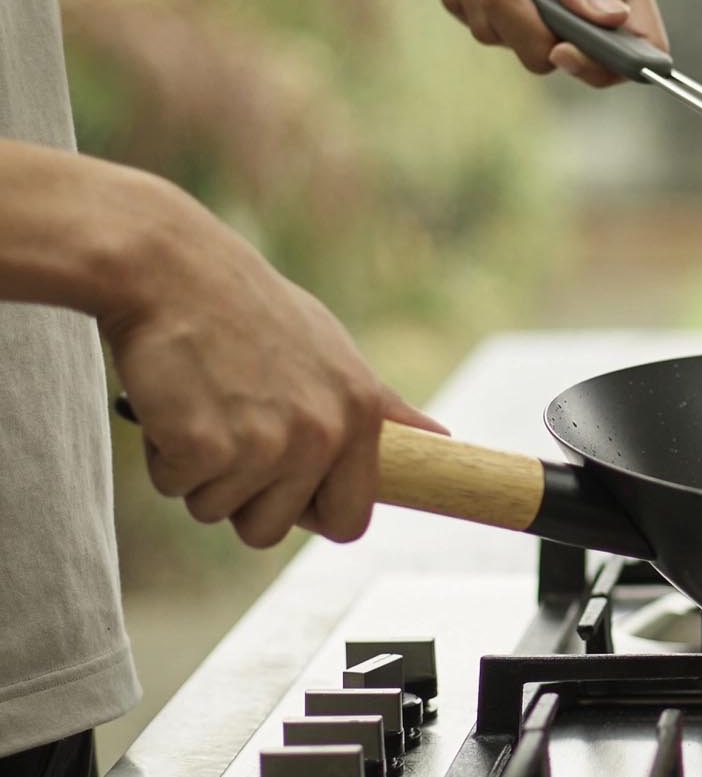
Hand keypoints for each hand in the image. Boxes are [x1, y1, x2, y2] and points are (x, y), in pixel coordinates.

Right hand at [101, 181, 446, 547]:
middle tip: (229, 426)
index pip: (351, 520)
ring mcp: (267, 443)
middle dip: (240, 495)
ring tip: (205, 400)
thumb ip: (382, 407)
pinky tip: (175, 398)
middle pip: (270, 530)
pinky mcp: (206, 447)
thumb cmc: (251, 312)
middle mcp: (324, 432)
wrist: (175, 272)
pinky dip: (163, 454)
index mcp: (361, 412)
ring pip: (216, 510)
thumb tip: (438, 436)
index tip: (283, 482)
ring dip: (199, 470)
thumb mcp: (333, 352)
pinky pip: (174, 487)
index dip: (308, 511)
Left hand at [427, 0, 666, 86]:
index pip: (636, 48)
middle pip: (549, 56)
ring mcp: (528, 11)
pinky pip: (461, 11)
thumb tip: (610, 19)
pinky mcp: (485, 6)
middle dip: (517, 13)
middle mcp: (575, 6)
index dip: (604, 65)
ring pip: (494, 34)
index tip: (563, 48)